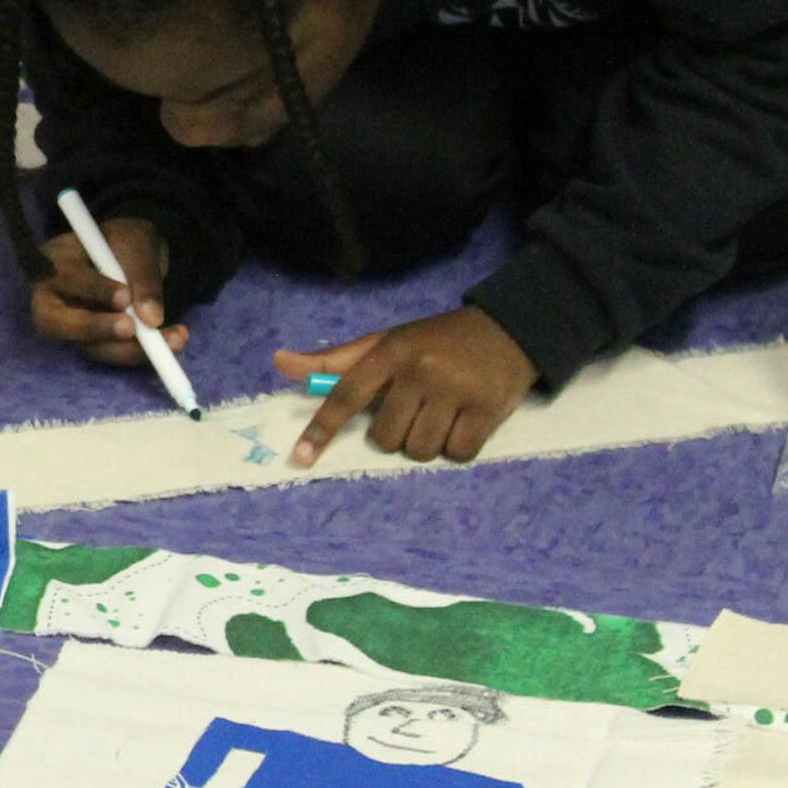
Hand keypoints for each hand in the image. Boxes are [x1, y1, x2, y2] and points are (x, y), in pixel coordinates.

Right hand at [30, 218, 183, 370]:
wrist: (133, 256)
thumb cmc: (126, 242)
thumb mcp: (138, 245)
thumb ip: (144, 278)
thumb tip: (151, 319)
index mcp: (54, 260)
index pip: (64, 277)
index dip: (92, 290)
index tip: (124, 298)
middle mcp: (51, 296)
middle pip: (56, 323)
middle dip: (96, 330)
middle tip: (132, 330)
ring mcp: (68, 323)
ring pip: (88, 346)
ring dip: (130, 349)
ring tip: (174, 339)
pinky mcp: (88, 342)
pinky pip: (109, 353)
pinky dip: (140, 352)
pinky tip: (173, 341)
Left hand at [277, 307, 539, 465]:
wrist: (507, 330)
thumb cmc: (435, 341)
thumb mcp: (386, 341)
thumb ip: (335, 360)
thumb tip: (280, 362)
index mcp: (390, 351)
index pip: (347, 393)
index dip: (323, 428)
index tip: (302, 456)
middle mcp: (420, 370)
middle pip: (386, 437)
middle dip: (395, 434)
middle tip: (414, 410)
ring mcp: (455, 391)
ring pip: (420, 450)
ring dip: (426, 443)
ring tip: (440, 415)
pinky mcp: (487, 411)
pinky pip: (457, 454)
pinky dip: (457, 447)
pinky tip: (464, 422)